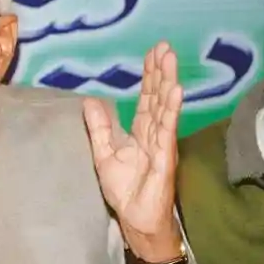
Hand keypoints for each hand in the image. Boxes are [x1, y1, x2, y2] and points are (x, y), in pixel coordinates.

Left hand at [83, 42, 183, 261]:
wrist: (134, 217)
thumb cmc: (123, 187)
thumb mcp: (104, 152)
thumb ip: (99, 127)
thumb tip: (89, 100)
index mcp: (140, 130)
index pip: (146, 98)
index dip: (149, 76)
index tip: (152, 53)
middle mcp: (153, 132)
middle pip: (158, 97)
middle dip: (160, 72)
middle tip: (164, 47)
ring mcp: (161, 143)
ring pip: (164, 108)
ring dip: (167, 84)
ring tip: (170, 60)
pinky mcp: (164, 156)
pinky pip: (167, 130)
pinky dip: (171, 110)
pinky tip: (175, 92)